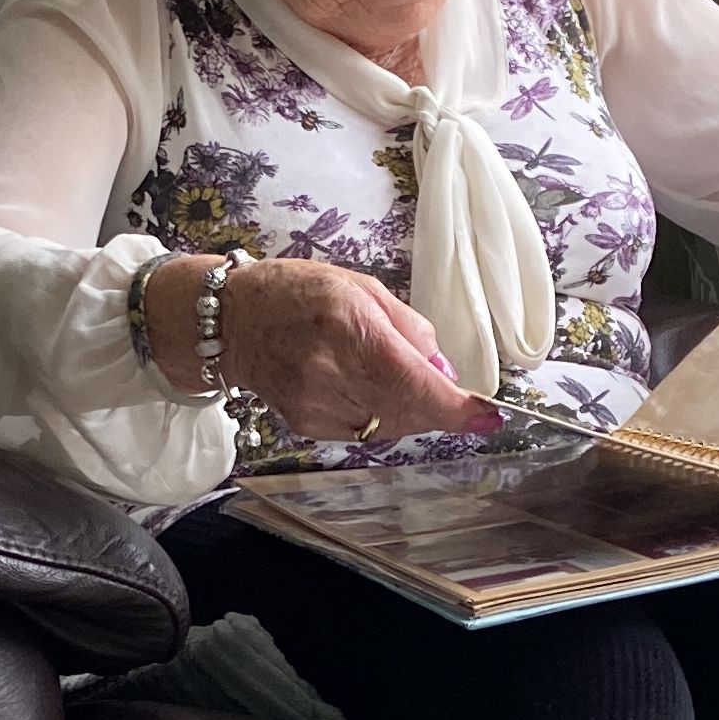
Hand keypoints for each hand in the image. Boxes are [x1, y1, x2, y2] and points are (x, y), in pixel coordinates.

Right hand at [144, 255, 497, 442]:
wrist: (230, 321)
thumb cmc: (296, 294)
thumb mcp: (361, 289)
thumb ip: (409, 330)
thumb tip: (444, 372)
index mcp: (350, 326)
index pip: (417, 383)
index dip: (458, 408)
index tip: (488, 416)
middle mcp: (332, 370)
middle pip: (410, 411)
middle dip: (437, 404)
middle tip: (441, 385)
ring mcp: (316, 403)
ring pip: (391, 426)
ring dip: (408, 409)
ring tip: (385, 375)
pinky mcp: (306, 424)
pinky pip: (364, 431)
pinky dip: (378, 415)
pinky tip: (360, 387)